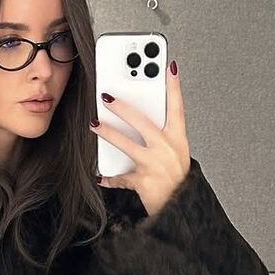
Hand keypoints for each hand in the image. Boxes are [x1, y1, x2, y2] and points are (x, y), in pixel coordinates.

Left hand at [91, 61, 191, 217]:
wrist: (180, 208)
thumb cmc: (176, 179)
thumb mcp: (176, 153)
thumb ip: (162, 134)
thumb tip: (139, 118)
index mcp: (178, 139)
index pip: (177, 108)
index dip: (173, 87)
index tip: (168, 66)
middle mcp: (167, 149)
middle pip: (143, 123)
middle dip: (123, 108)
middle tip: (107, 96)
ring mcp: (154, 165)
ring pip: (127, 145)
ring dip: (108, 133)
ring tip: (94, 123)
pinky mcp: (143, 181)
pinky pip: (122, 177)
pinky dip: (110, 178)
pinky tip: (100, 176)